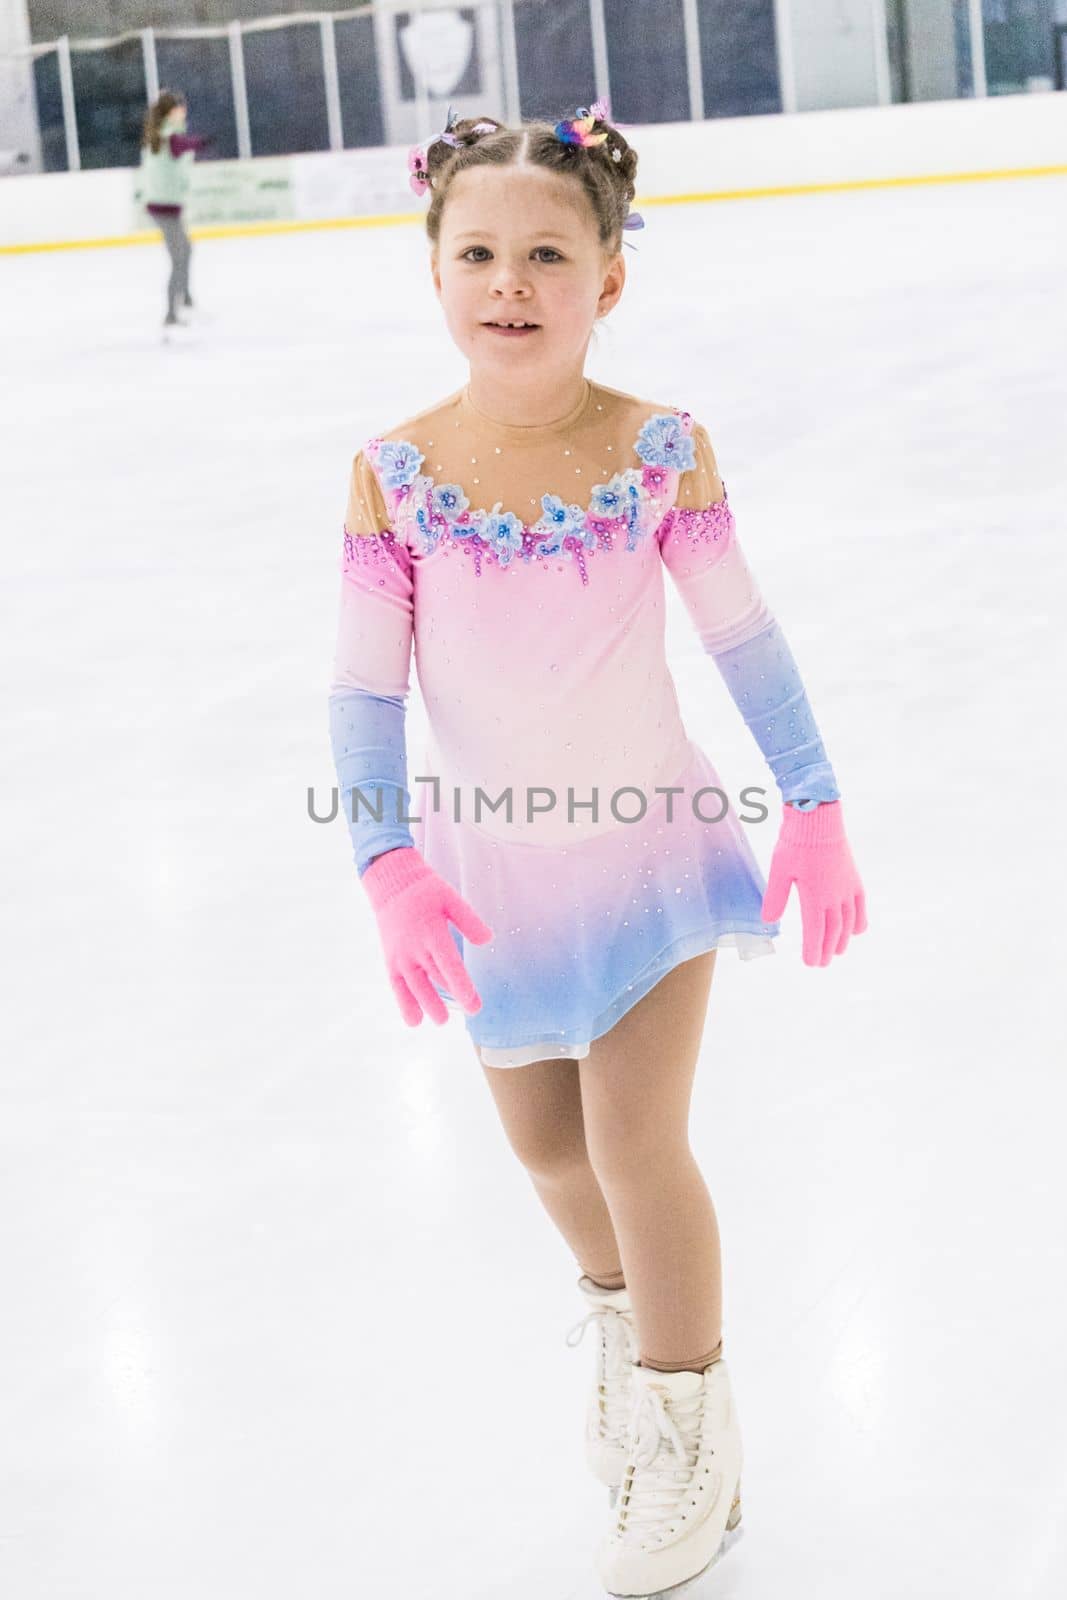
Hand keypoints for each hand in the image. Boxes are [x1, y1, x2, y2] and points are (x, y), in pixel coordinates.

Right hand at [362, 846, 493, 1025]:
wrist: (391, 884)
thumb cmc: (426, 891)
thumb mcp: (451, 898)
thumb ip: (469, 920)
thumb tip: (488, 940)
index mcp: (432, 931)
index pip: (448, 964)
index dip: (461, 985)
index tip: (473, 1002)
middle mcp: (415, 947)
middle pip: (435, 977)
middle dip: (453, 996)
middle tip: (472, 1010)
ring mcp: (400, 956)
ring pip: (415, 986)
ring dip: (428, 1005)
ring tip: (442, 1021)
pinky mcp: (390, 960)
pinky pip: (396, 986)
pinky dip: (404, 1003)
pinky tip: (414, 1021)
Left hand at [760, 800, 866, 966]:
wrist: (819, 819)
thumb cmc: (795, 842)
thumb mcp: (779, 870)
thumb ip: (775, 898)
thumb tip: (768, 921)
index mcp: (814, 896)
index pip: (815, 931)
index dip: (813, 949)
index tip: (810, 963)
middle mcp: (834, 896)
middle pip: (833, 931)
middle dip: (827, 949)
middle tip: (821, 963)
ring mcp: (846, 887)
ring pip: (848, 921)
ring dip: (842, 939)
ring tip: (837, 951)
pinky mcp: (853, 878)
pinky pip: (860, 905)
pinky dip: (859, 920)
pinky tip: (857, 930)